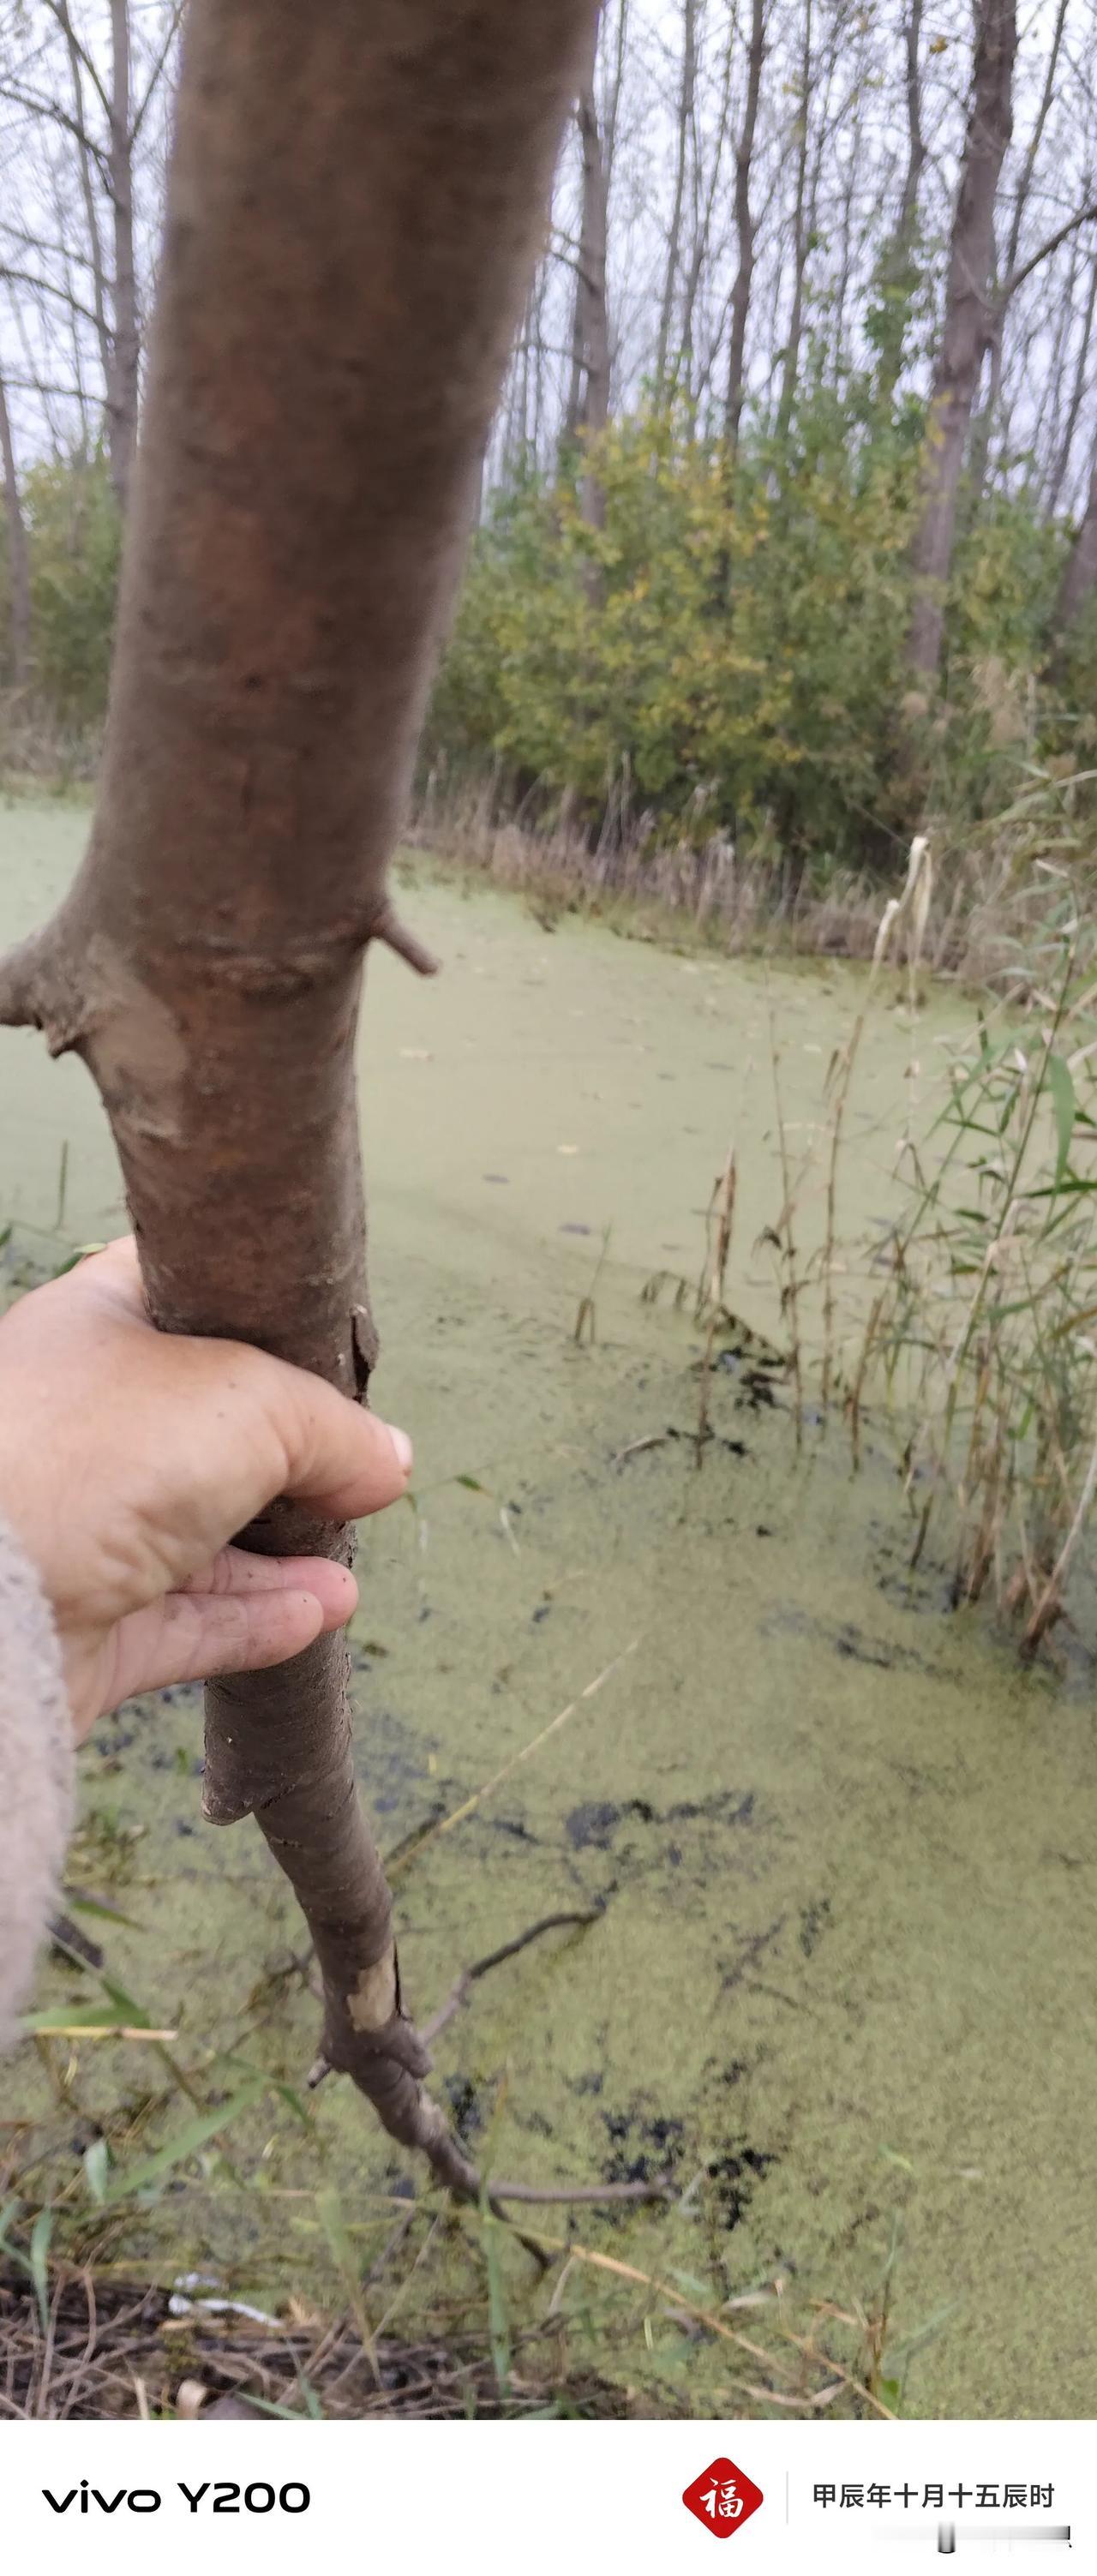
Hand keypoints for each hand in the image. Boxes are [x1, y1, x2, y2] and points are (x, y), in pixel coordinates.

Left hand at [0, 1238, 411, 1741]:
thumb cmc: (86, 1455)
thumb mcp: (252, 1400)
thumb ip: (334, 1426)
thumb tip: (385, 1459)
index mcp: (96, 1325)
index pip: (188, 1292)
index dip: (263, 1307)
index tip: (330, 1340)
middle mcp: (80, 1421)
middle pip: (204, 1425)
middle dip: (286, 1449)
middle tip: (355, 1461)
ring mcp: (78, 1523)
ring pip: (199, 1532)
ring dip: (285, 1547)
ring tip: (350, 1548)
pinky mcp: (86, 1620)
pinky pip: (187, 1616)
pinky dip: (258, 1614)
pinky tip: (321, 1607)